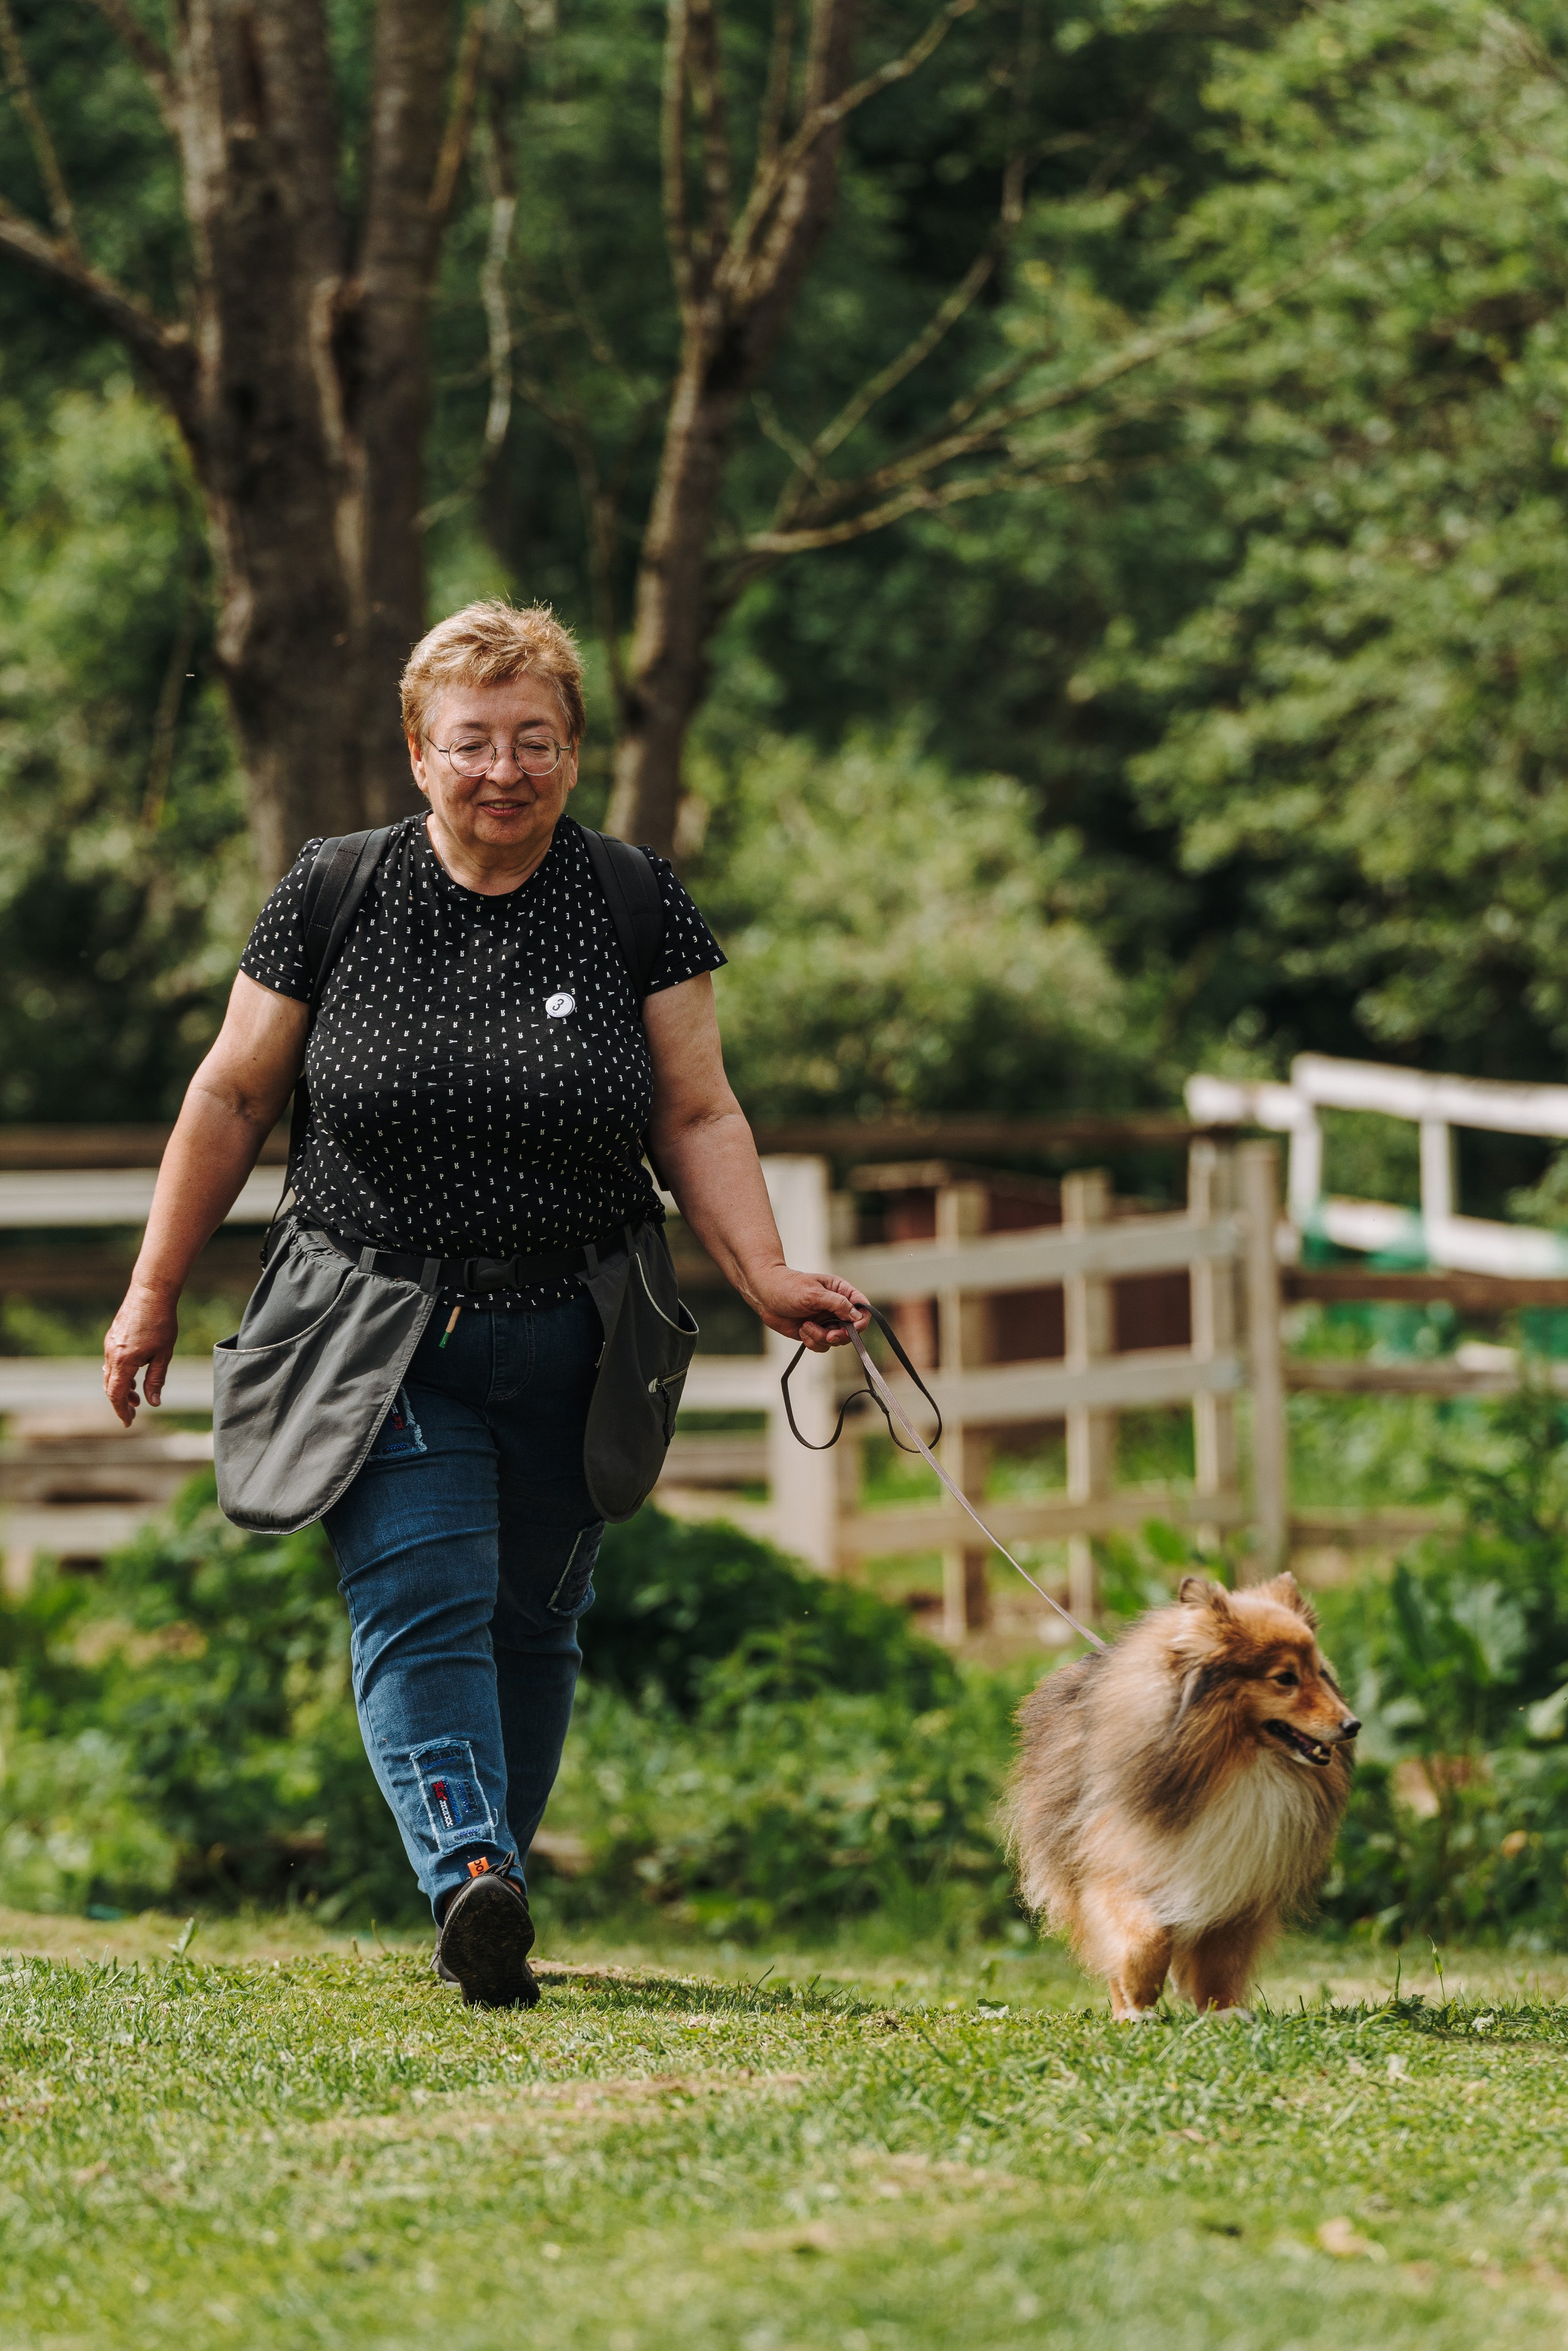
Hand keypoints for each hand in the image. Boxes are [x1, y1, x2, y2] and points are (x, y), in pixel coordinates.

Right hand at [103, 1283, 178, 1427]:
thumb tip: (153, 1403)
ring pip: (110, 1374)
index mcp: (123, 1361)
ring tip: (136, 1396)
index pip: (116, 1394)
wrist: (151, 1292)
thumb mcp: (163, 1355)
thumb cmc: (161, 1323)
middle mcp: (112, 1354)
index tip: (129, 1422)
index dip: (121, 1411)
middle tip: (134, 1411)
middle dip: (120, 1402)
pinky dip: (119, 1373)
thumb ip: (156, 1380)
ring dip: (120, 1387)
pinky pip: (111, 1361)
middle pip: (109, 1386)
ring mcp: (110, 1344)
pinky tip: (132, 1374)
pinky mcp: (113, 1337)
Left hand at [745, 1267, 869, 1353]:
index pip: (863, 1308)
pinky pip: (822, 1346)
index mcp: (840, 1292)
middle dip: (839, 1335)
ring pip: (836, 1340)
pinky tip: (801, 1330)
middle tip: (828, 1335)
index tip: (853, 1328)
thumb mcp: (814, 1293)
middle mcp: (836, 1308)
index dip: (861, 1320)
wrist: (764, 1295)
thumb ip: (837, 1304)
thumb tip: (857, 1316)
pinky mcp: (814, 1332)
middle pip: (852, 1329)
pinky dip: (812, 1342)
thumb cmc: (787, 1287)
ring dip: (821, 1338)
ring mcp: (825, 1321)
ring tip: (806, 1327)